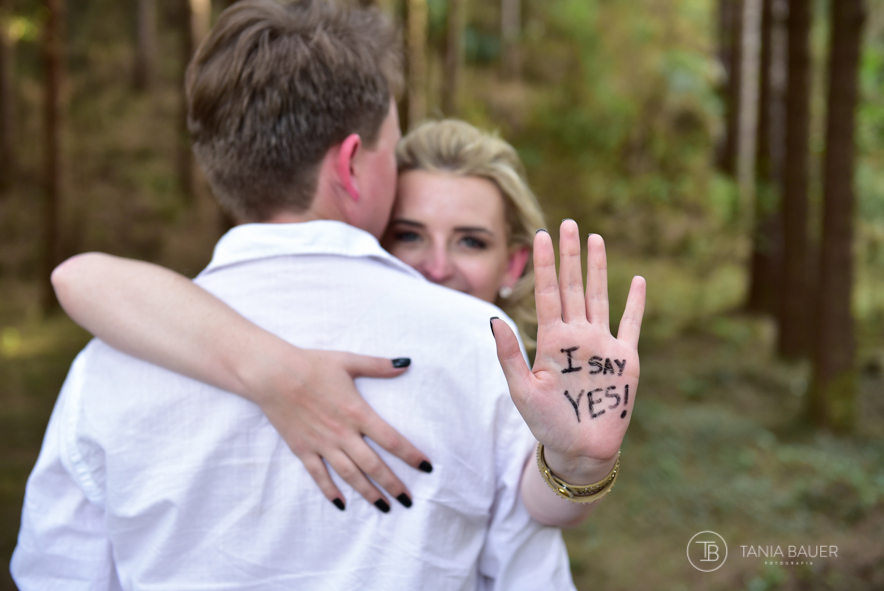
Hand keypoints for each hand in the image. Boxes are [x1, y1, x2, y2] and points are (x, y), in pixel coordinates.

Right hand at [244, 347, 431, 511]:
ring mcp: (322, 444)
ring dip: (368, 493)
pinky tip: (341, 504)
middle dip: (393, 484)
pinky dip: (330, 491)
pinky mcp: (303, 449)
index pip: (391, 440)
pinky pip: (319, 475)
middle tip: (408, 500)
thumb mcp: (348, 361)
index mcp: (357, 413)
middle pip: (373, 465)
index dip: (411, 455)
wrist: (273, 375)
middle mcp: (343, 434)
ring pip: (350, 475)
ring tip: (384, 507)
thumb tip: (406, 363)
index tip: (426, 467)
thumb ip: (378, 365)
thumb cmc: (311, 364)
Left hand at [491, 220, 645, 483]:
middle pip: (573, 286)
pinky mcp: (625, 360)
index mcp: (552, 341)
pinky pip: (631, 325)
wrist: (579, 450)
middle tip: (567, 223)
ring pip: (600, 297)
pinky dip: (635, 303)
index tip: (540, 235)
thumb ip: (510, 354)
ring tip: (595, 239)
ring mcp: (602, 345)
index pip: (548, 293)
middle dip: (570, 255)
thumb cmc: (547, 423)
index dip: (544, 264)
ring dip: (598, 268)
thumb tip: (492, 318)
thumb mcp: (522, 390)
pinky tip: (636, 279)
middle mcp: (577, 336)